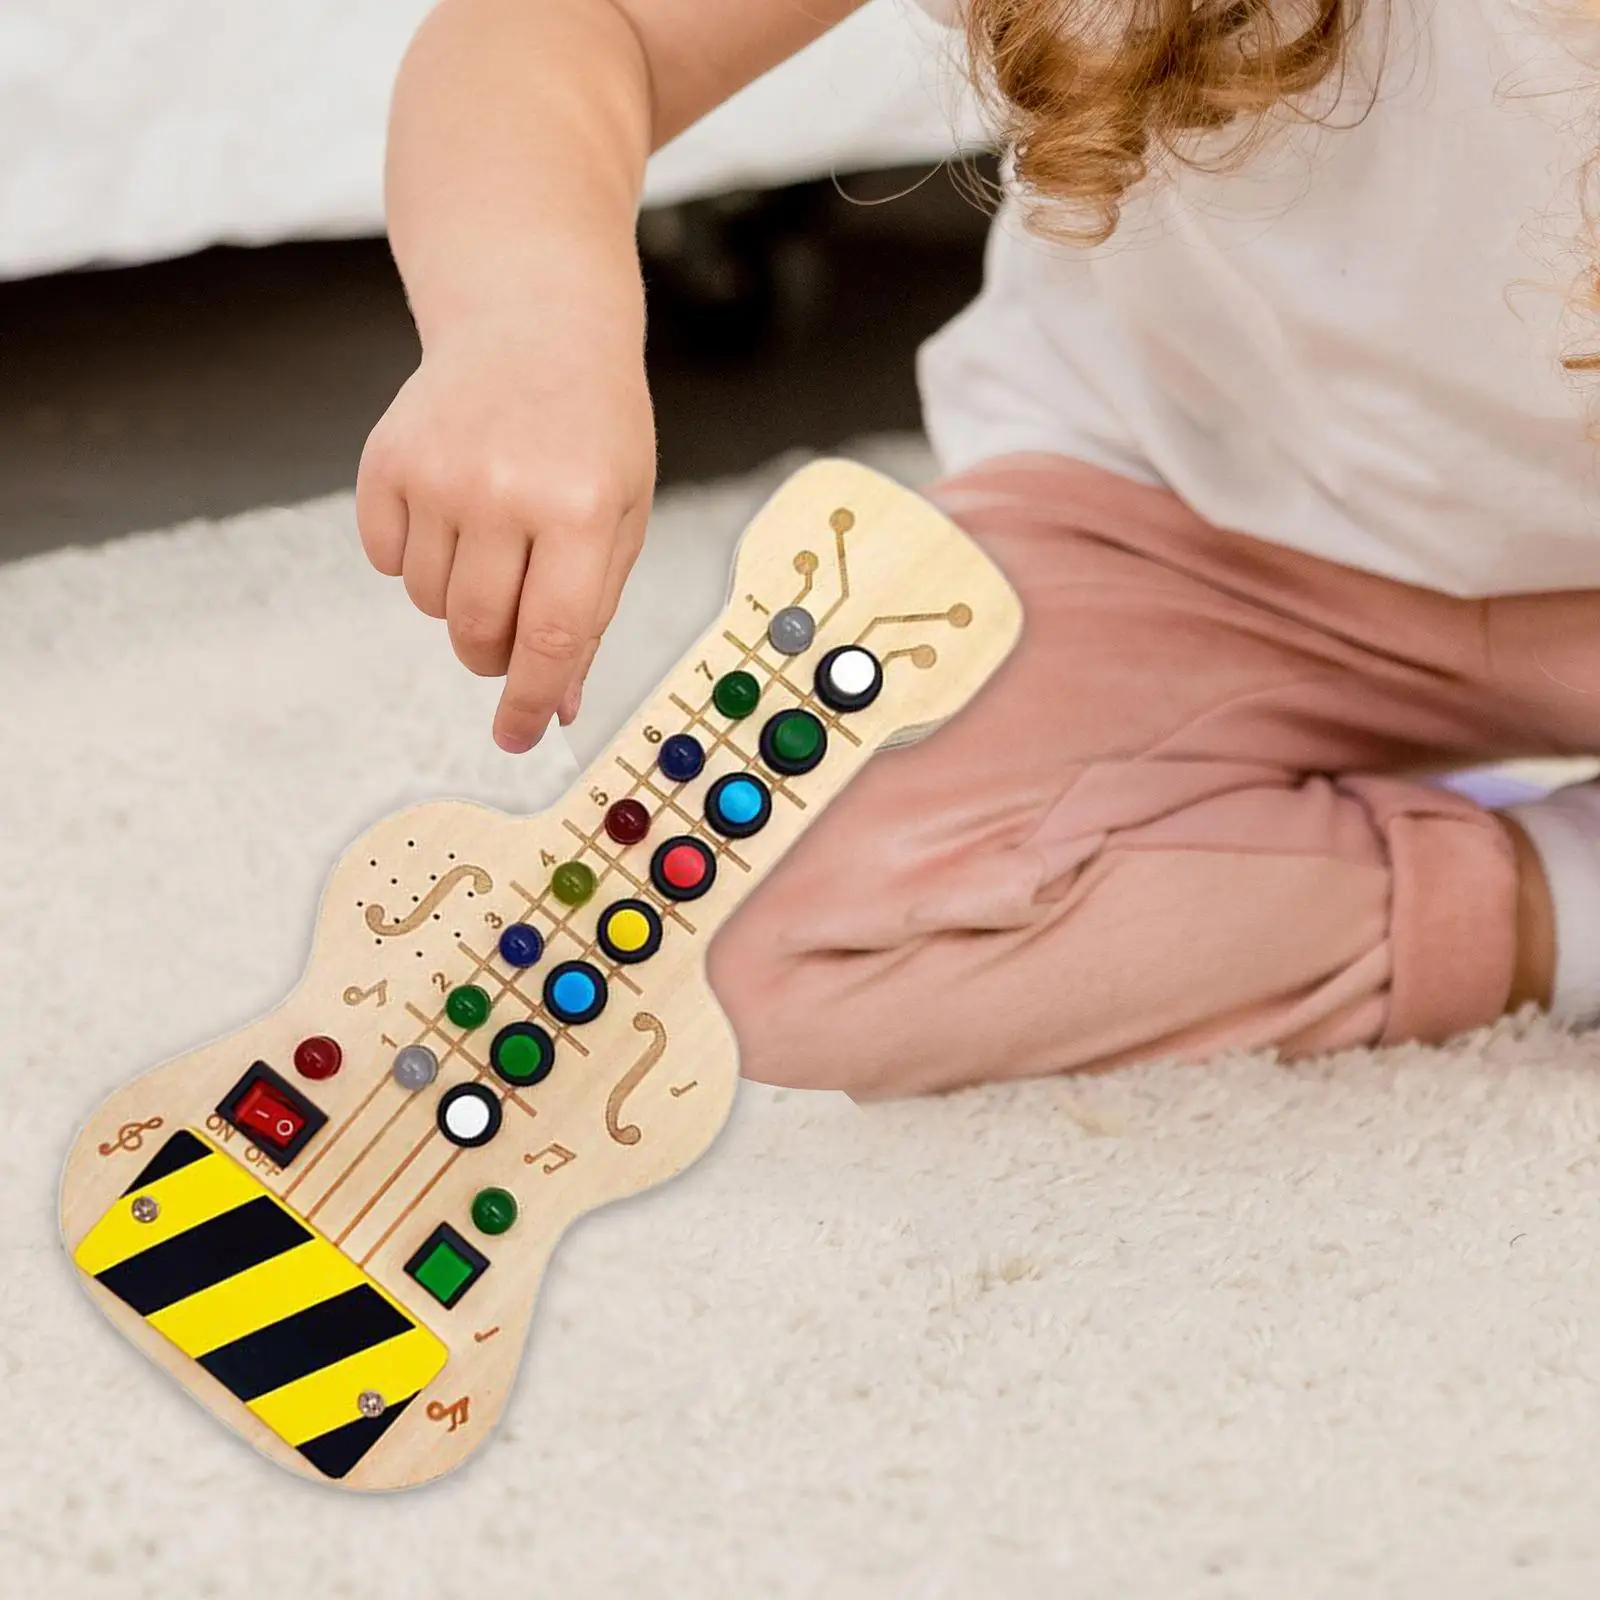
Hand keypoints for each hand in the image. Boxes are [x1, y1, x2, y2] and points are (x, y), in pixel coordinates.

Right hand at [356, 322, 655, 751]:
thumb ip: (591, 615)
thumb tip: (556, 707)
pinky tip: (452, 510)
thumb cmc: (592, 431)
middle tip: (510, 634)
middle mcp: (506, 490)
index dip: (530, 700)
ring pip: (430, 603)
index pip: (550, 638)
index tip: (517, 737)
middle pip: (478, 632)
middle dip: (493, 657)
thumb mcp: (622, 517)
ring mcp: (438, 471)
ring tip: (494, 539)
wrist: (533, 324)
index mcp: (582, 508)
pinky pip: (386, 560)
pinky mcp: (386, 459)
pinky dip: (416, 559)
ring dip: (460, 600)